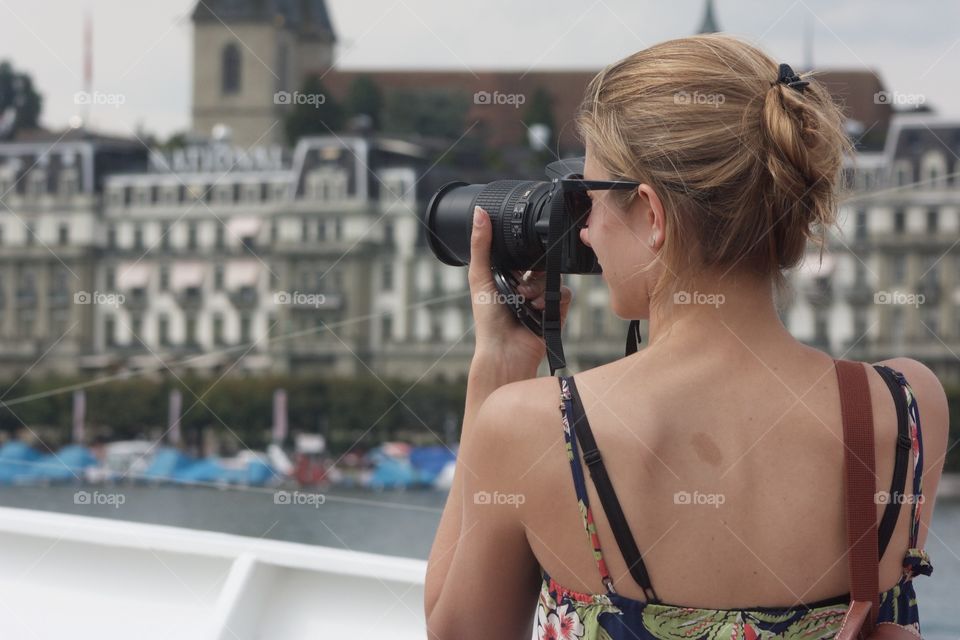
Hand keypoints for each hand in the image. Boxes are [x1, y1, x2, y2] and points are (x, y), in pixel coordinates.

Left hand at [468, 206, 571, 374]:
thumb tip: (479, 212)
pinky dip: (552, 299)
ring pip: (552, 277)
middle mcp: (525, 286)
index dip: (524, 249)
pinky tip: (538, 310)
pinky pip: (564, 293)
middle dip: (533, 272)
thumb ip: (481, 245)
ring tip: (525, 301)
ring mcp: (541, 298)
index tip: (522, 246)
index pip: (522, 253)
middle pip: (541, 263)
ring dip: (539, 289)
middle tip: (519, 286)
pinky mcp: (556, 311)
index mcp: (507, 275)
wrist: (505, 350)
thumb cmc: (488, 319)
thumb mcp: (480, 276)